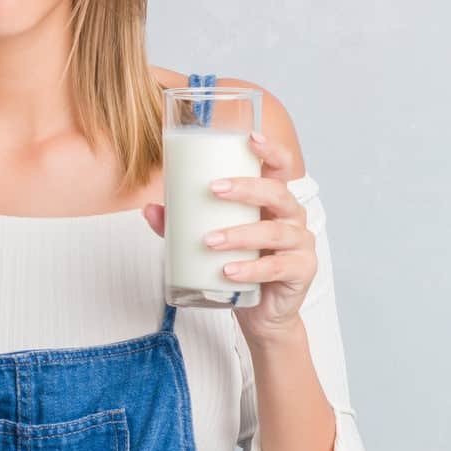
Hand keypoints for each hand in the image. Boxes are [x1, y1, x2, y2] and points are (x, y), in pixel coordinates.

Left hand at [141, 128, 316, 340]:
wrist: (260, 312)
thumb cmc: (238, 265)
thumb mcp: (209, 240)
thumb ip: (181, 224)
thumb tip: (150, 209)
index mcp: (272, 201)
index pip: (280, 168)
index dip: (270, 151)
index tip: (250, 138)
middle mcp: (292, 217)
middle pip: (277, 193)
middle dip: (246, 188)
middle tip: (213, 189)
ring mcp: (300, 244)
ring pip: (274, 232)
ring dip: (240, 234)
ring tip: (209, 241)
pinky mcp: (301, 272)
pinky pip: (277, 268)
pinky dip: (251, 269)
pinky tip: (229, 271)